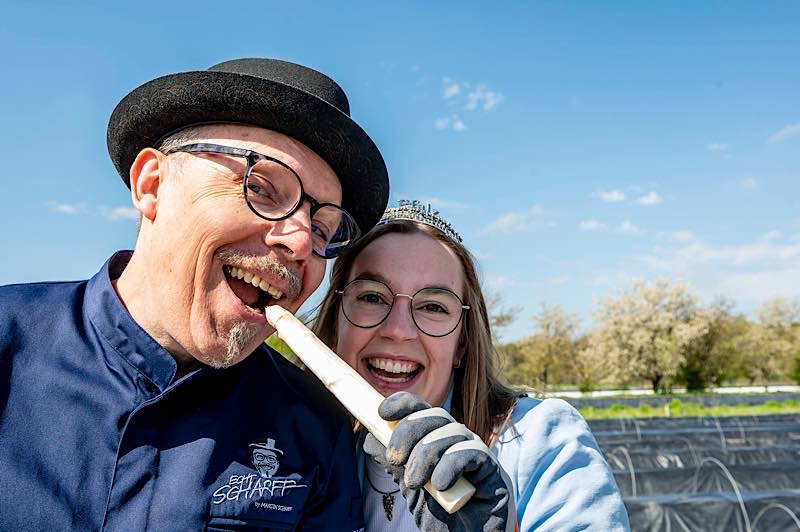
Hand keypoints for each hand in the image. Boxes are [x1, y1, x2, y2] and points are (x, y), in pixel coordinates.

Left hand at [363, 392, 515, 531]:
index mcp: (439, 438)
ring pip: (452, 432)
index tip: (382, 413)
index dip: (402, 403)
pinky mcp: (493, 470)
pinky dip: (451, 465)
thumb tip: (370, 437)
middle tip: (394, 459)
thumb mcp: (410, 485)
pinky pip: (472, 453)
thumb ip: (394, 462)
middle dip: (409, 431)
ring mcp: (477, 452)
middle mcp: (459, 440)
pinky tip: (440, 485)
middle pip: (436, 415)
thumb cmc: (441, 513)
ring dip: (426, 455)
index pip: (422, 408)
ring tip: (413, 483)